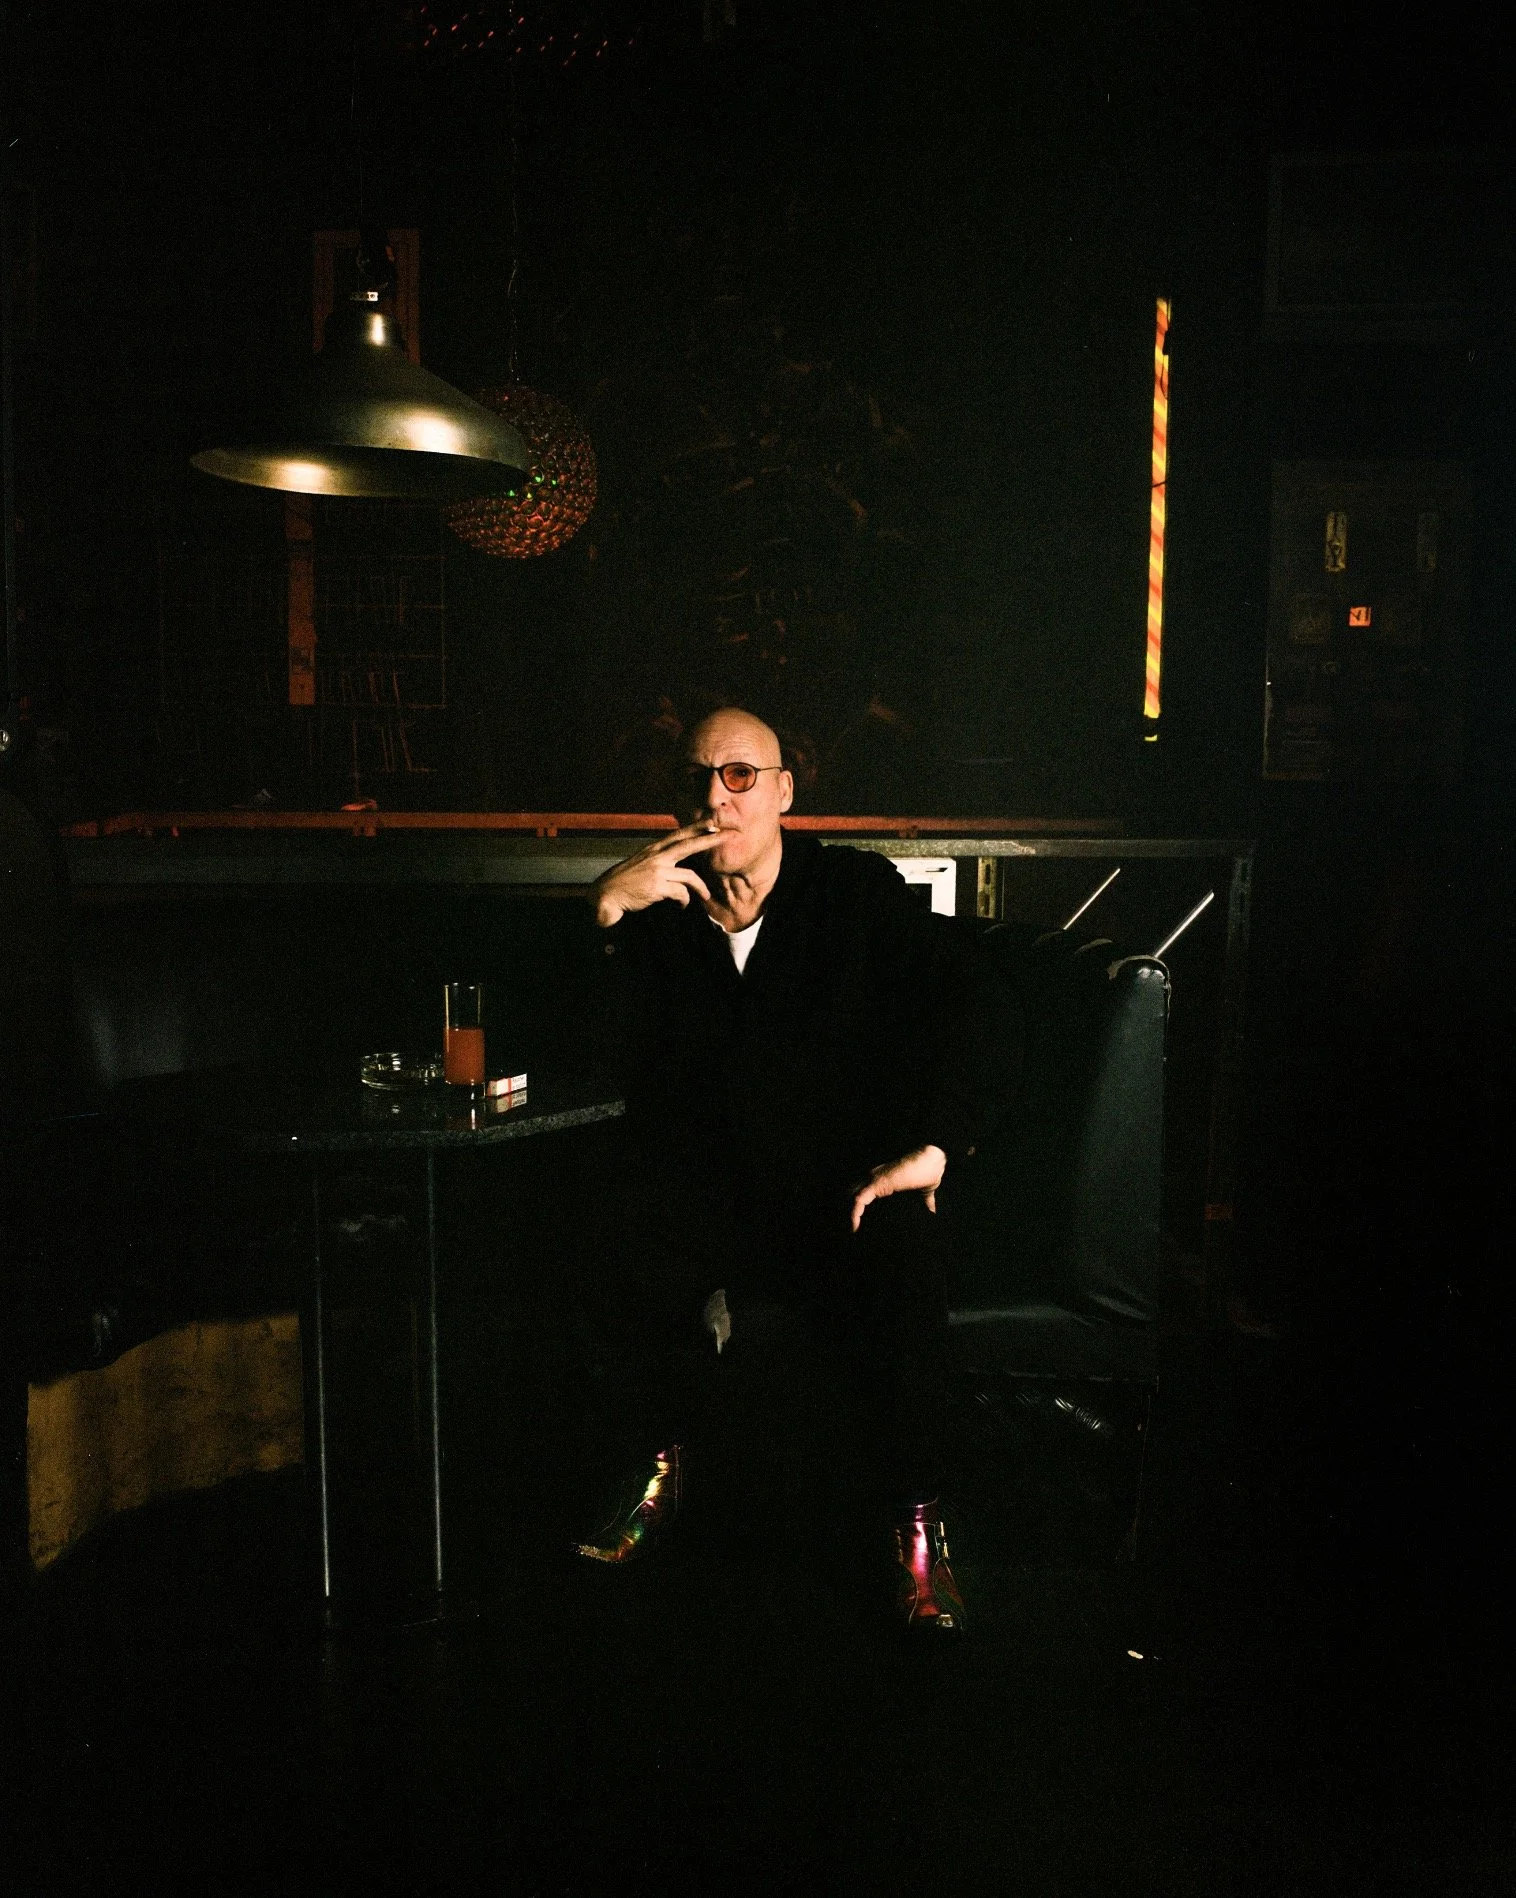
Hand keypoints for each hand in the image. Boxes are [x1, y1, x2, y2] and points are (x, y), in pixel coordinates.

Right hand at [592, 822, 718, 926]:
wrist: (606, 895)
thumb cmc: (624, 883)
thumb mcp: (641, 865)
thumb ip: (658, 862)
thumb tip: (675, 869)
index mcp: (653, 849)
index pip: (679, 834)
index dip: (697, 828)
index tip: (713, 823)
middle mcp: (656, 855)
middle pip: (689, 844)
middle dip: (712, 840)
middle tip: (730, 835)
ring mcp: (657, 870)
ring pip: (690, 875)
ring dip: (701, 888)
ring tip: (706, 896)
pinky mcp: (657, 886)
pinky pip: (681, 893)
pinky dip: (685, 901)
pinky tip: (683, 906)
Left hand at [850, 1144, 946, 1232]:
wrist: (933, 1161)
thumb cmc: (929, 1171)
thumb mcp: (925, 1189)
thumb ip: (926, 1200)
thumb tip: (933, 1210)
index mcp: (882, 1180)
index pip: (860, 1193)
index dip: (855, 1208)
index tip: (856, 1227)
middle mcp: (873, 1178)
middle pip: (850, 1194)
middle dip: (845, 1211)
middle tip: (849, 1230)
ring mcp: (873, 1179)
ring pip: (850, 1197)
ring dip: (847, 1215)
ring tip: (849, 1232)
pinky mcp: (877, 1183)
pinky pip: (858, 1200)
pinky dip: (854, 1214)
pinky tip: (854, 1227)